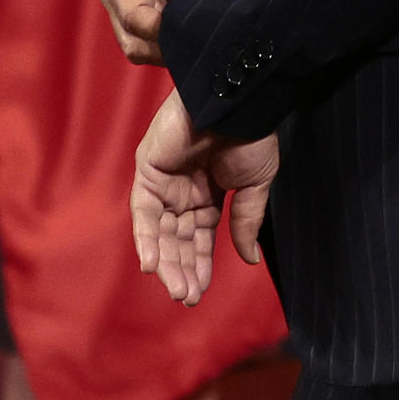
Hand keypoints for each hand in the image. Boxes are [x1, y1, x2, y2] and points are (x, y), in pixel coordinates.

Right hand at [97, 0, 221, 65]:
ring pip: (140, 46)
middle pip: (133, 43)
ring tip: (198, 29)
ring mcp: (121, 4)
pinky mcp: (137, 9)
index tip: (196, 30)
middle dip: (166, 47)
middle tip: (202, 40)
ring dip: (168, 45)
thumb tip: (197, 19)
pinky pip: (149, 38)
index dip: (165, 32)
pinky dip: (170, 39)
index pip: (135, 19)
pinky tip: (192, 26)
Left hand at [131, 88, 279, 305]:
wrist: (236, 102)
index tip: (199, 293)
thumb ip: (246, 222)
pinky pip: (144, 212)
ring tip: (176, 289)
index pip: (200, 239)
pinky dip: (146, 239)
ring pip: (160, 231)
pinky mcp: (148, 170)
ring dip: (166, 261)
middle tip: (186, 297)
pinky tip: (153, 265)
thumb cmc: (251, 137)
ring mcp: (164, 181)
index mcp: (210, 193)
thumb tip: (250, 260)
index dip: (200, 265)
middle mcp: (183, 190)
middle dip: (182, 269)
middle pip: (178, 239)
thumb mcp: (254, 185)